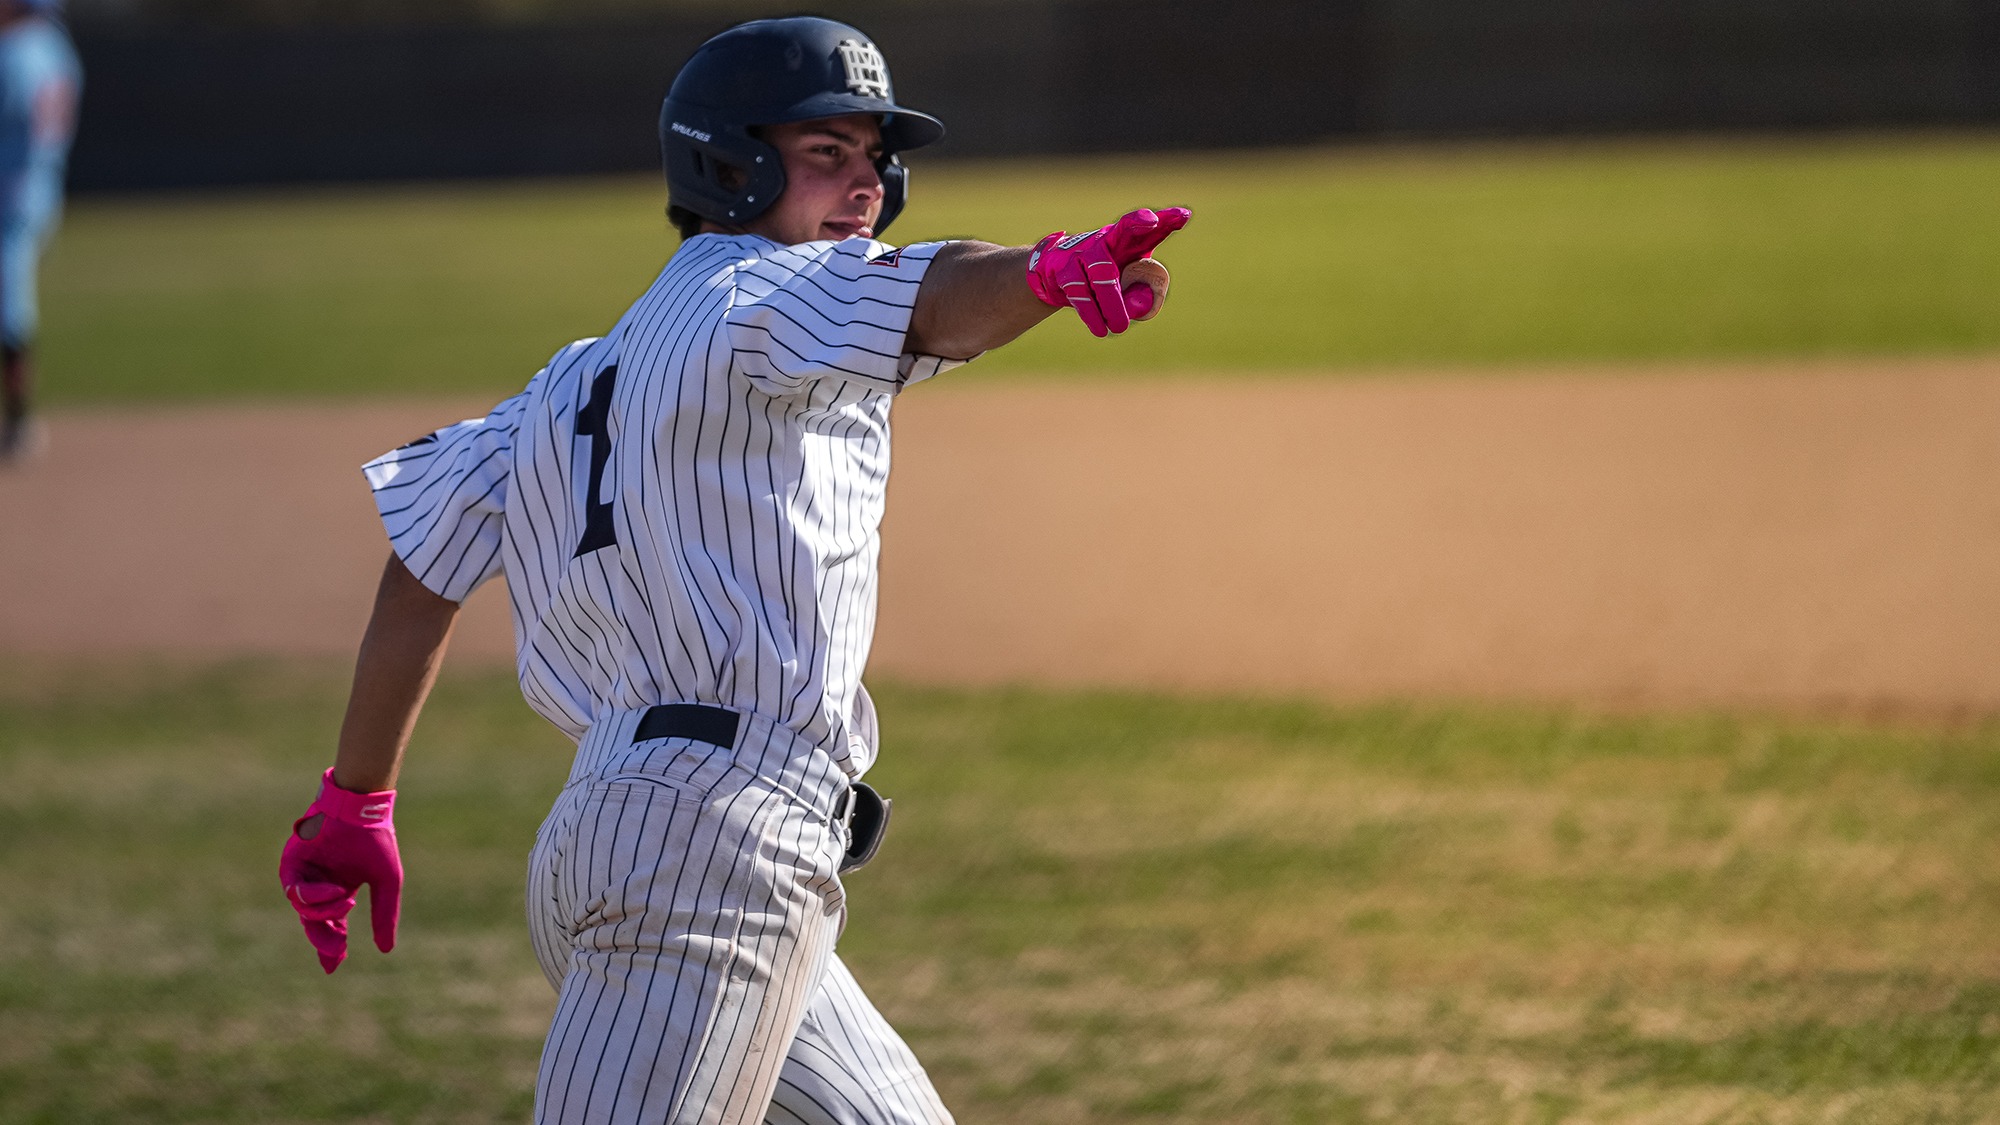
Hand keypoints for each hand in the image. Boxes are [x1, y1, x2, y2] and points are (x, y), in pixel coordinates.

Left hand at [279, 769, 401, 973]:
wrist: (361, 808)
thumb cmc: (375, 840)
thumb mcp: (386, 883)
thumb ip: (385, 915)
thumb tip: (386, 949)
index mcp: (341, 889)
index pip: (333, 924)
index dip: (333, 946)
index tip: (334, 965)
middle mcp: (320, 884)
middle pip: (315, 923)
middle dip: (325, 939)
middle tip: (338, 947)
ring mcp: (305, 874)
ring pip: (304, 910)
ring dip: (325, 913)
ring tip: (347, 901)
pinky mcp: (292, 863)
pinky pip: (294, 890)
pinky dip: (313, 896)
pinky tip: (335, 890)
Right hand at [1026, 206, 1190, 336]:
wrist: (1054, 275)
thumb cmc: (1102, 277)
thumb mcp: (1125, 282)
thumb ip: (1139, 294)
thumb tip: (1142, 306)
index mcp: (1126, 240)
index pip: (1148, 226)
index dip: (1164, 220)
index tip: (1182, 216)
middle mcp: (1105, 238)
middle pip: (1124, 229)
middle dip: (1138, 224)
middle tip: (1152, 227)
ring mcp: (1081, 251)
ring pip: (1101, 271)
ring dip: (1111, 302)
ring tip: (1120, 328)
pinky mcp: (1062, 269)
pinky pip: (1079, 291)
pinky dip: (1091, 312)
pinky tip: (1100, 329)